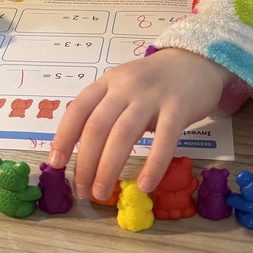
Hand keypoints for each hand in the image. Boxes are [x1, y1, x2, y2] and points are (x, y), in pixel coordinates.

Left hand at [48, 48, 231, 199]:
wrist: (196, 60)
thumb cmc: (156, 80)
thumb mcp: (124, 86)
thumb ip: (106, 108)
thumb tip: (84, 149)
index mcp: (108, 82)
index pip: (78, 109)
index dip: (64, 136)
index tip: (56, 164)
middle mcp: (125, 87)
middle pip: (98, 126)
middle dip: (86, 162)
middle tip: (83, 190)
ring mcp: (152, 96)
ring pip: (124, 134)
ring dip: (109, 167)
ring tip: (102, 192)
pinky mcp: (179, 107)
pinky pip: (164, 139)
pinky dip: (153, 164)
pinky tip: (145, 185)